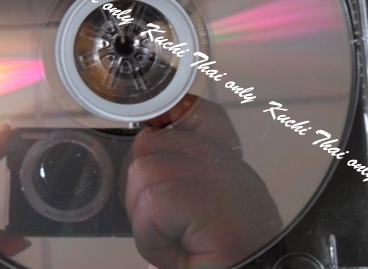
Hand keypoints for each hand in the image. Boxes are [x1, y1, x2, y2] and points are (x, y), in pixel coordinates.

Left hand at [125, 96, 281, 268]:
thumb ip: (174, 180)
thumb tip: (140, 154)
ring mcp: (226, 182)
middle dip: (136, 188)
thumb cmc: (220, 260)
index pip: (194, 113)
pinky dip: (151, 236)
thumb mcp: (198, 215)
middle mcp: (230, 167)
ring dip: (143, 219)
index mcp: (227, 165)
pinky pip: (153, 203)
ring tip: (172, 242)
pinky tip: (176, 253)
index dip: (163, 124)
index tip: (156, 154)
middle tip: (160, 225)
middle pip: (150, 143)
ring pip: (144, 172)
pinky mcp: (215, 208)